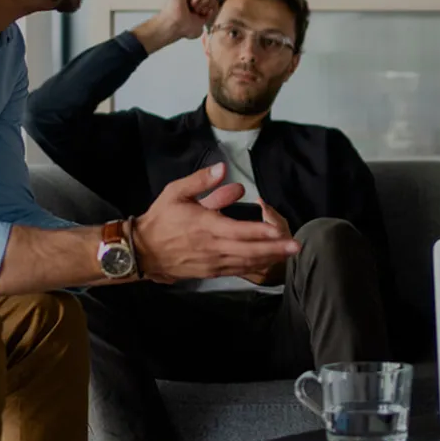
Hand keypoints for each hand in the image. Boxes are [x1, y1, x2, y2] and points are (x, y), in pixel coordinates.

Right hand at [132, 0, 216, 53]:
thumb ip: (208, 15)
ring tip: (194, 8)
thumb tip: (212, 9)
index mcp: (194, 2)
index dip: (212, 6)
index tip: (204, 14)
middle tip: (198, 11)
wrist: (175, 28)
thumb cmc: (183, 28)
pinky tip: (190, 4)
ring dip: (203, 1)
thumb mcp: (201, 23)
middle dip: (208, 3)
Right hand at [134, 163, 300, 281]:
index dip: (260, 232)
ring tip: (289, 255)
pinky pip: (237, 271)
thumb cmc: (161, 219)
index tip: (279, 230)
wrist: (143, 250)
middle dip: (274, 249)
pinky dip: (255, 267)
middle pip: (248, 250)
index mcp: (206, 226)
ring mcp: (213, 262)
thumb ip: (201, 181)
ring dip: (269, 259)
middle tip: (296, 246)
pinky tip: (268, 263)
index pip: (238, 231)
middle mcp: (212, 247)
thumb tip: (223, 168)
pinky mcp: (211, 272)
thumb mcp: (176, 192)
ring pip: (246, 263)